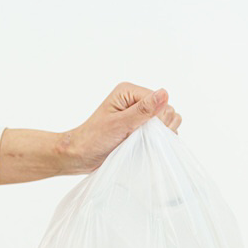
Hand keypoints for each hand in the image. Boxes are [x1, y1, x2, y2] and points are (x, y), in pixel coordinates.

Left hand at [65, 82, 181, 172]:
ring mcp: (140, 115)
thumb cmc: (94, 139)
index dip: (158, 118)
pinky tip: (147, 146)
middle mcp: (136, 101)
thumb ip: (143, 110)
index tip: (145, 132)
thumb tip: (164, 94)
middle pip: (166, 110)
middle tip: (142, 138)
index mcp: (129, 92)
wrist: (81, 155)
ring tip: (144, 143)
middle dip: (160, 127)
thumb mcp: (119, 124)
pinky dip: (159, 140)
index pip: (160, 100)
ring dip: (161, 134)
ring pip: (167, 121)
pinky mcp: (141, 128)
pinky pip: (161, 132)